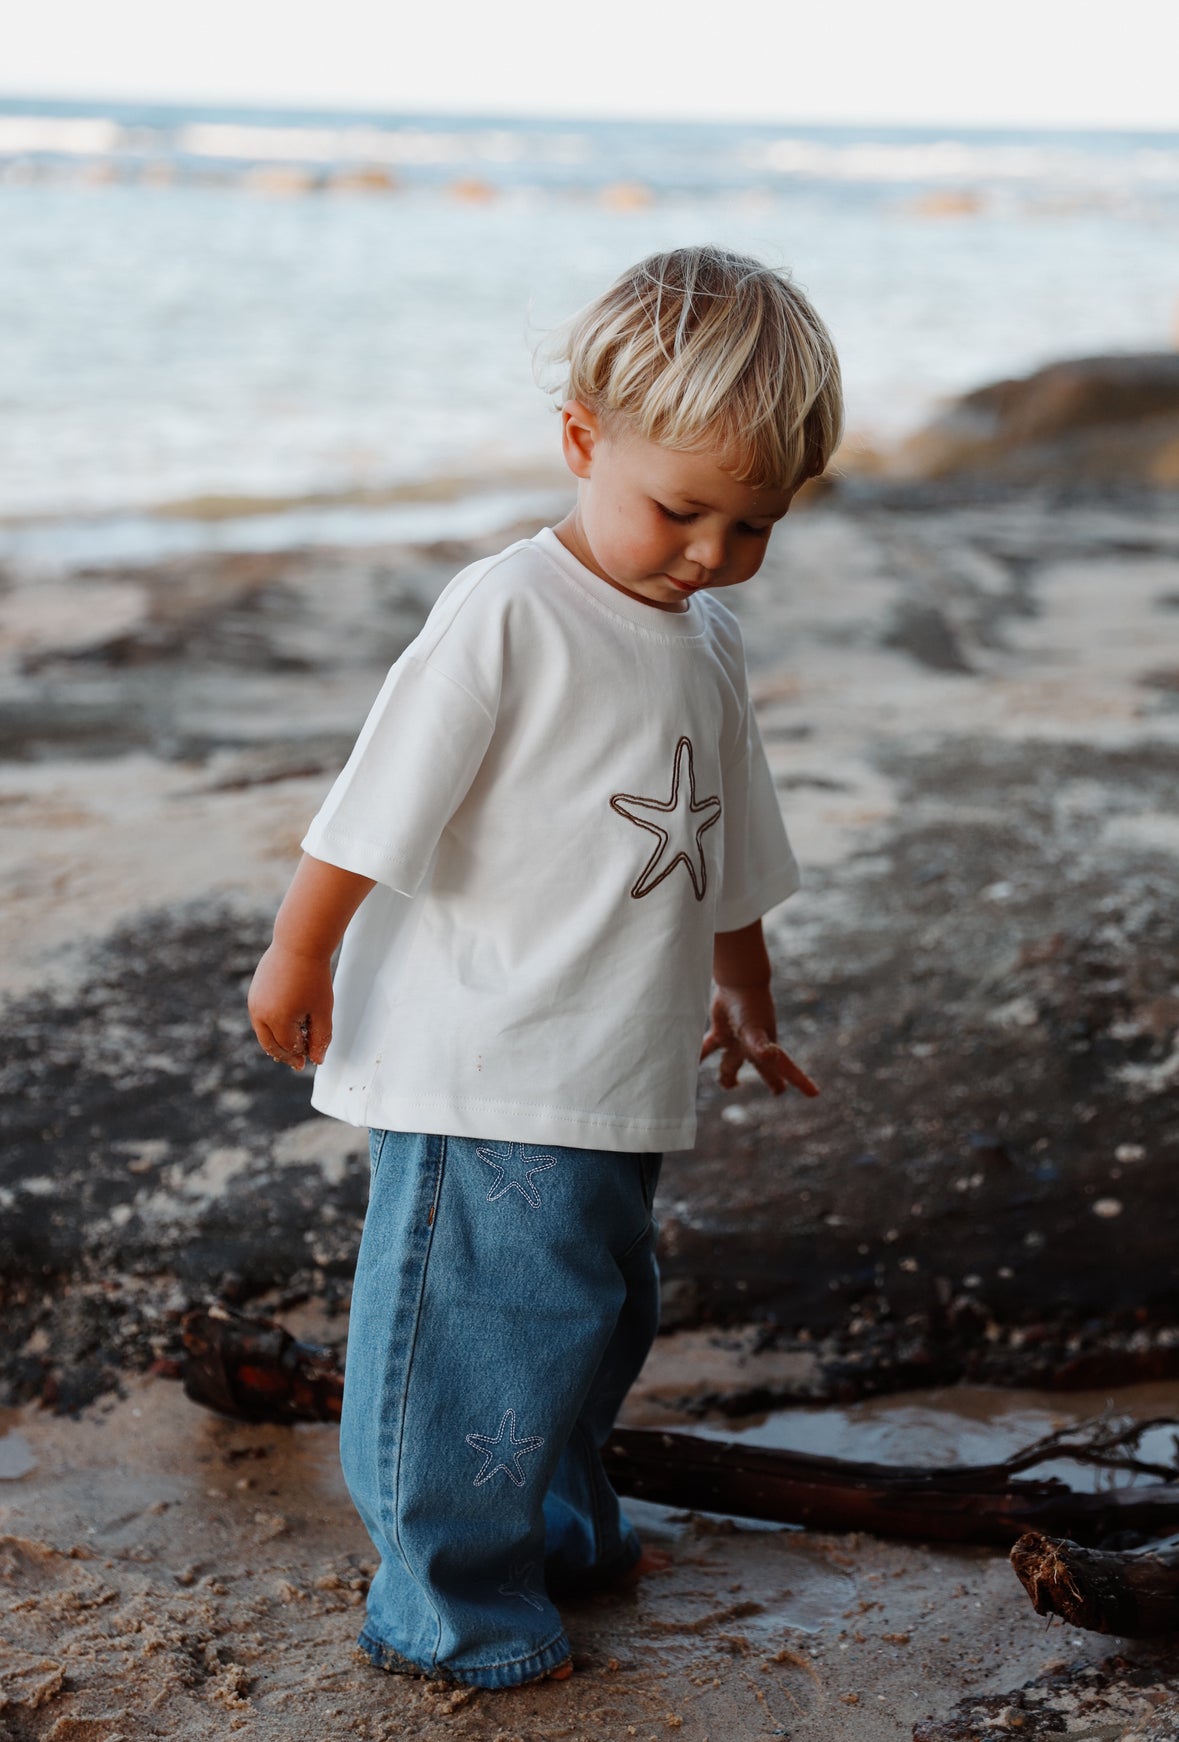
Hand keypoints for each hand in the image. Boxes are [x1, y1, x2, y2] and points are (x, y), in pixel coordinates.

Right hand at [248, 943, 333, 1071]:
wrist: (299, 944)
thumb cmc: (314, 977)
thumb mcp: (322, 1010)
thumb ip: (320, 1038)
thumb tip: (317, 1061)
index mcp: (277, 1020)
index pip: (289, 1047)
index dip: (301, 1054)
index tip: (311, 1059)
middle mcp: (260, 1014)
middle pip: (271, 1044)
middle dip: (285, 1055)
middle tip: (298, 1062)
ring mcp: (254, 1002)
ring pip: (263, 1032)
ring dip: (276, 1041)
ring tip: (291, 1046)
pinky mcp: (254, 992)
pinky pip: (260, 1017)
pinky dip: (271, 1026)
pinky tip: (285, 1026)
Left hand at [700, 981, 818, 1097]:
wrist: (736, 981)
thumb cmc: (749, 1006)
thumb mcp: (755, 1029)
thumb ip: (761, 1045)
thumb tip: (771, 1056)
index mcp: (767, 1050)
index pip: (786, 1070)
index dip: (800, 1082)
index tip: (815, 1093)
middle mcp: (753, 1048)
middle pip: (764, 1070)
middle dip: (772, 1081)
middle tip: (779, 1091)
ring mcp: (736, 1040)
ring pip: (732, 1063)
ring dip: (728, 1074)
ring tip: (726, 1083)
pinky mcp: (720, 1031)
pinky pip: (707, 1048)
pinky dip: (699, 1055)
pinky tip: (687, 1062)